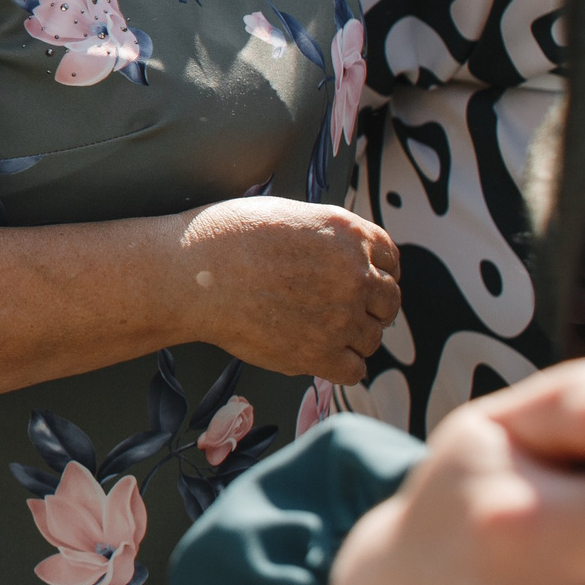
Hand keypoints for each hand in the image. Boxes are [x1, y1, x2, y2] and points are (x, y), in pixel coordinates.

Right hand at [176, 196, 398, 383]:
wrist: (193, 275)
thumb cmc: (226, 238)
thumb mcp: (289, 215)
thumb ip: (327, 237)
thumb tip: (343, 259)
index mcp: (348, 233)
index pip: (391, 257)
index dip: (378, 270)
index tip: (363, 280)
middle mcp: (354, 274)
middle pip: (388, 300)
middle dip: (371, 306)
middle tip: (343, 310)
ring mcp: (341, 316)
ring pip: (373, 337)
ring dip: (354, 337)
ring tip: (322, 332)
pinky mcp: (321, 354)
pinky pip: (355, 370)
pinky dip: (341, 365)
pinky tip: (319, 354)